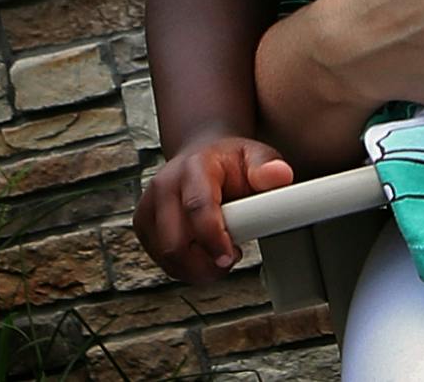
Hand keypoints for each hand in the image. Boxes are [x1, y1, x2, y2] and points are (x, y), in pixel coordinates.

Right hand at [133, 136, 292, 283]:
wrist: (202, 156)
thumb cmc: (231, 161)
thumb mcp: (256, 156)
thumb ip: (268, 167)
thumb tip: (281, 176)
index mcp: (194, 167)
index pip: (197, 207)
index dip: (213, 238)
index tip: (229, 257)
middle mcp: (164, 186)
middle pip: (174, 241)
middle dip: (203, 263)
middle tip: (230, 261)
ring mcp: (149, 206)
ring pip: (165, 255)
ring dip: (194, 269)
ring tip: (220, 257)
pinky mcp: (142, 225)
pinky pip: (159, 258)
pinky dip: (183, 267)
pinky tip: (203, 256)